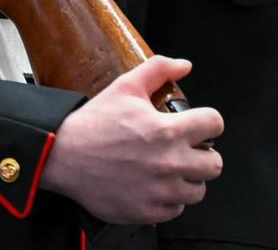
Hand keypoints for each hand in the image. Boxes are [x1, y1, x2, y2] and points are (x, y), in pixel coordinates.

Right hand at [43, 56, 223, 224]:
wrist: (63, 156)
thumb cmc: (94, 123)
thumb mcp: (126, 86)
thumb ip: (159, 69)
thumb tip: (184, 65)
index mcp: (168, 131)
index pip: (215, 124)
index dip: (209, 122)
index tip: (201, 126)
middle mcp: (169, 163)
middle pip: (214, 164)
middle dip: (203, 155)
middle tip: (188, 151)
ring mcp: (159, 191)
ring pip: (197, 191)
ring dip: (188, 180)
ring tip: (172, 171)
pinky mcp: (146, 212)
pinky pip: (175, 210)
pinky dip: (169, 200)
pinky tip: (155, 187)